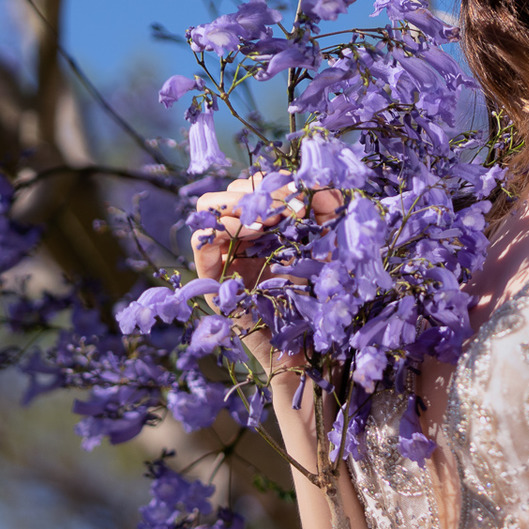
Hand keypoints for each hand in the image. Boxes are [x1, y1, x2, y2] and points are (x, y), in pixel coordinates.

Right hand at [191, 174, 339, 373]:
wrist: (304, 345)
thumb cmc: (317, 297)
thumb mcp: (328, 246)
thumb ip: (329, 211)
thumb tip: (319, 182)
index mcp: (268, 223)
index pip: (258, 184)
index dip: (277, 184)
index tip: (301, 198)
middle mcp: (242, 234)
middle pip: (233, 191)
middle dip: (257, 193)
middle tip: (283, 212)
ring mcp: (224, 253)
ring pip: (209, 208)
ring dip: (236, 206)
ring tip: (266, 224)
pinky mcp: (212, 277)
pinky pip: (200, 242)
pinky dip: (218, 229)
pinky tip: (251, 234)